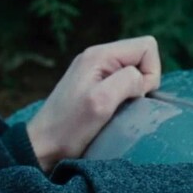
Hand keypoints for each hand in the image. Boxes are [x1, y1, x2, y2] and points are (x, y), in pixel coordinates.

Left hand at [26, 36, 160, 170]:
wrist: (42, 146)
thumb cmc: (69, 127)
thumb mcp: (102, 102)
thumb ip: (126, 81)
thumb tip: (141, 78)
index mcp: (99, 55)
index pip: (146, 46)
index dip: (150, 73)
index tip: (133, 96)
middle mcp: (97, 57)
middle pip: (141, 57)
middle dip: (143, 82)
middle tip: (124, 104)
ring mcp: (94, 71)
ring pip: (133, 72)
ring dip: (133, 92)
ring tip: (116, 110)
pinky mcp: (92, 86)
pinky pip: (122, 83)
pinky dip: (124, 98)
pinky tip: (111, 113)